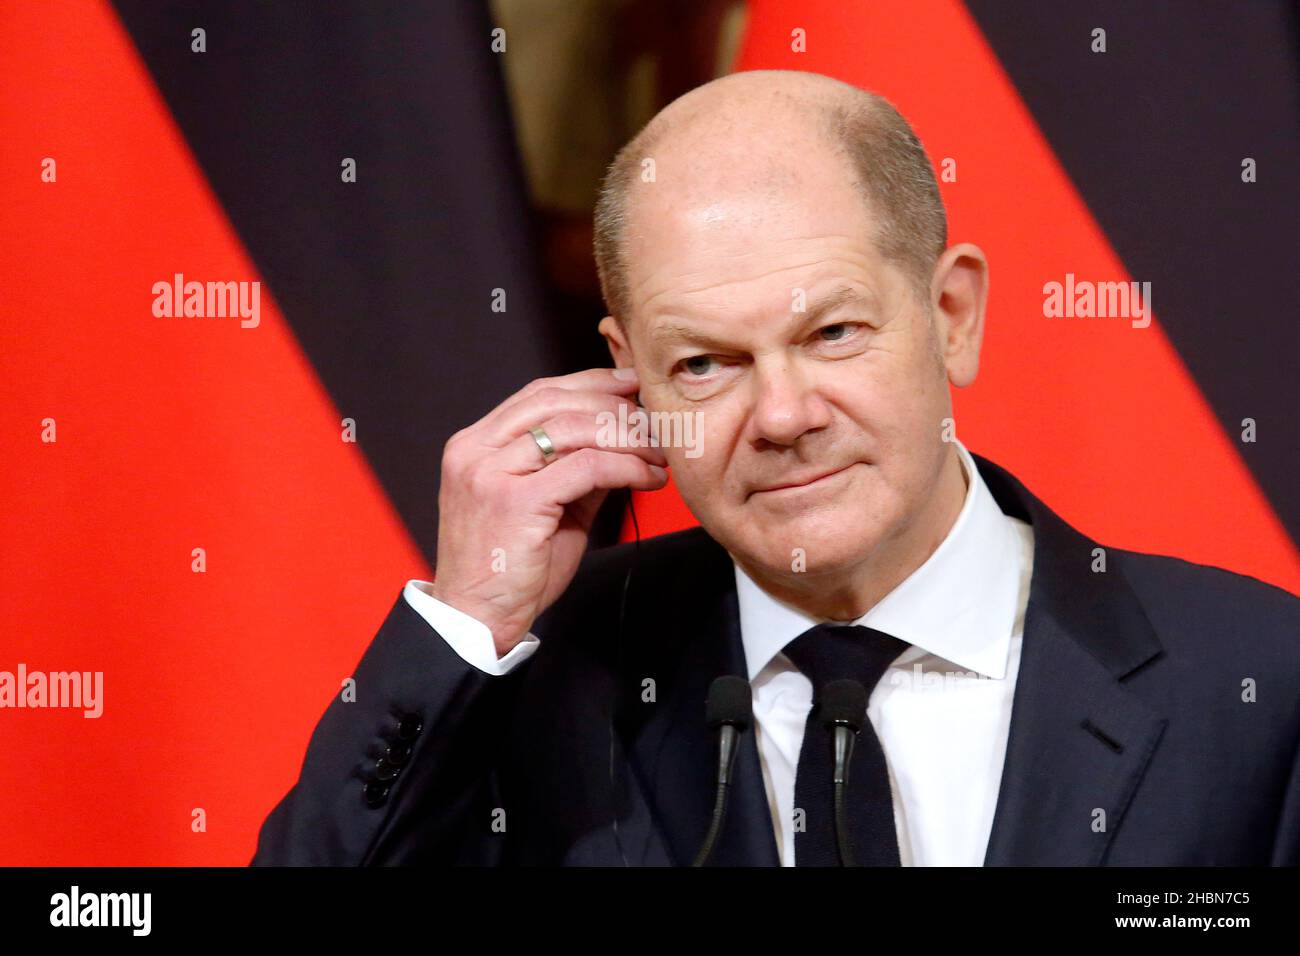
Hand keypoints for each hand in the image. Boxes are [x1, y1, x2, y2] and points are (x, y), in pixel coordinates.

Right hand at [429, 367, 668, 655]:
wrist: (477, 620)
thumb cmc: (510, 569)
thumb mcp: (543, 505)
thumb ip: (573, 468)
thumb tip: (623, 439)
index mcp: (476, 444)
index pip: (540, 393)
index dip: (590, 383)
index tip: (631, 385)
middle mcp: (476, 450)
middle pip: (557, 402)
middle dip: (614, 405)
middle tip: (655, 422)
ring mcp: (490, 472)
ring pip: (573, 428)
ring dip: (627, 436)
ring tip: (657, 452)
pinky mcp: (514, 500)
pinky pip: (585, 467)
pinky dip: (625, 466)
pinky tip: (647, 476)